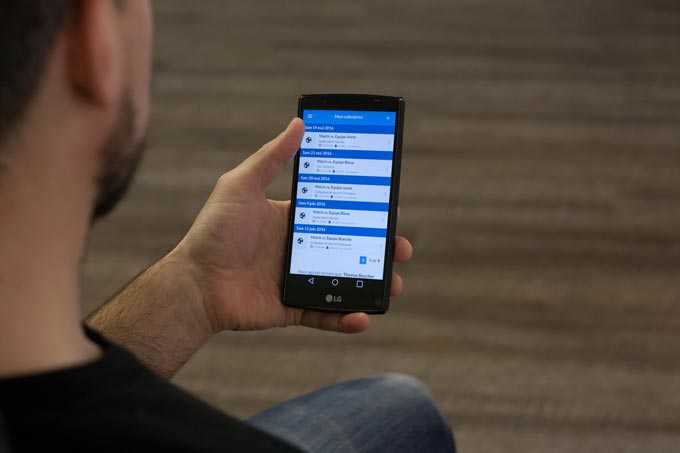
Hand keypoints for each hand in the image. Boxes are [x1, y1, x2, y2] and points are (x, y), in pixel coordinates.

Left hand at [172, 118, 412, 333]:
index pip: (339, 212)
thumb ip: (272, 157)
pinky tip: (364, 318)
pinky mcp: (292, 308)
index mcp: (294, 220)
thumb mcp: (241, 185)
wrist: (194, 282)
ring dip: (374, 285)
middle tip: (401, 249)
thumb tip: (299, 123)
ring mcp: (298, 280)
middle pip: (351, 248)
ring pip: (346, 282)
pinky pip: (325, 315)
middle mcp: (300, 249)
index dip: (367, 212)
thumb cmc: (214, 231)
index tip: (391, 208)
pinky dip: (346, 319)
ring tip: (394, 285)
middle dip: (380, 250)